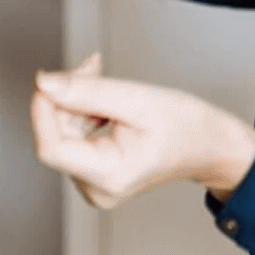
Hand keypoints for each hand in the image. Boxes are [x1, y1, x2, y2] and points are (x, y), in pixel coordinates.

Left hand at [30, 57, 254, 208]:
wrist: (211, 146)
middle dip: (66, 97)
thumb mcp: (137, 100)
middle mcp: (97, 188)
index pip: (50, 147)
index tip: (51, 78)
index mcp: (109, 176)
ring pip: (63, 134)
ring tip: (103, 79)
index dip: (43, 109)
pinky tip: (104, 101)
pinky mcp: (95, 175)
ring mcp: (95, 185)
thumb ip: (87, 91)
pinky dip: (83, 113)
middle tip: (91, 66)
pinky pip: (74, 138)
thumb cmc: (187, 127)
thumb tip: (45, 83)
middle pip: (57, 136)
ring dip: (76, 101)